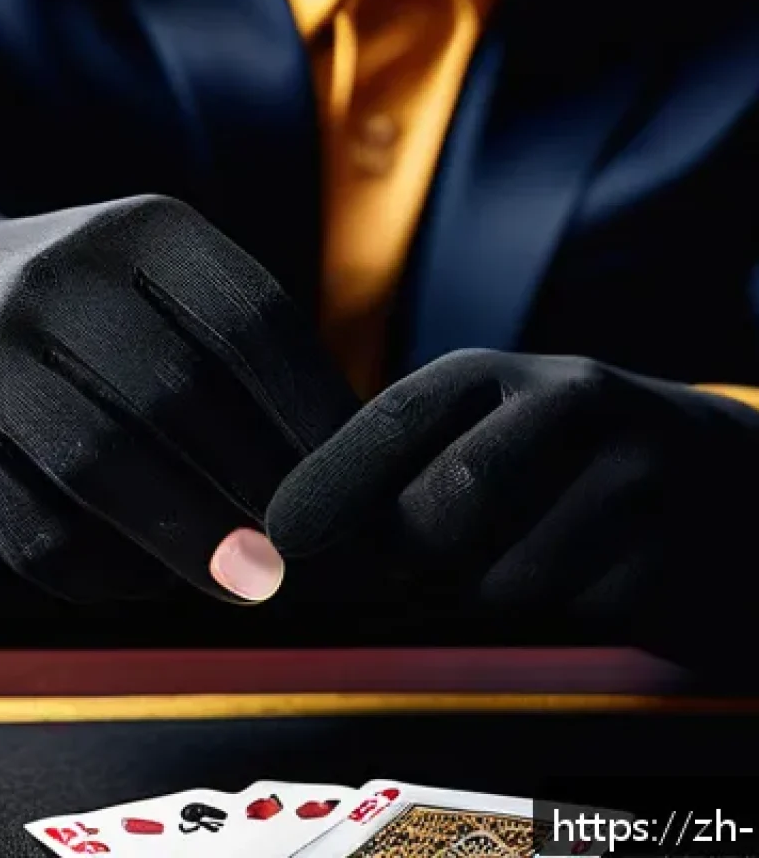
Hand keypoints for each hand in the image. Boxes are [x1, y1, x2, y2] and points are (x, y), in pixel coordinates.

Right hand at [0, 191, 355, 604]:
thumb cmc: (86, 312)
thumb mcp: (157, 283)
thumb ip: (240, 356)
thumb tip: (336, 473)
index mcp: (136, 231)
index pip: (249, 321)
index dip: (312, 412)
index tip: (353, 485)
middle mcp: (52, 281)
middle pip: (180, 395)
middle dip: (260, 487)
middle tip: (312, 551)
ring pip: (105, 468)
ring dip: (195, 540)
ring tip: (253, 584)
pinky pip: (41, 534)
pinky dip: (111, 570)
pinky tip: (149, 571)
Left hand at [267, 349, 758, 667]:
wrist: (722, 475)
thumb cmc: (560, 458)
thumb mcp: (483, 427)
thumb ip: (401, 465)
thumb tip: (293, 532)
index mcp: (497, 373)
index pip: (394, 419)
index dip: (329, 481)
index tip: (278, 537)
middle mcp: (569, 402)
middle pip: (443, 505)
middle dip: (398, 560)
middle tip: (382, 583)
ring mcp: (635, 475)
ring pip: (502, 578)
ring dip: (475, 599)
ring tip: (499, 568)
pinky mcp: (679, 555)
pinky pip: (573, 617)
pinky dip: (547, 620)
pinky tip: (567, 583)